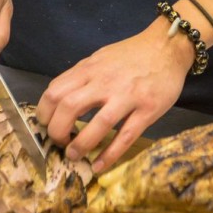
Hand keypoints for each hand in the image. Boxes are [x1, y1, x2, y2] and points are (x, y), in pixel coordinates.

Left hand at [35, 20, 194, 172]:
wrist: (167, 46)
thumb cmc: (132, 53)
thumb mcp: (101, 57)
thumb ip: (83, 76)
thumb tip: (61, 98)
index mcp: (90, 68)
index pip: (55, 91)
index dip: (44, 112)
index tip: (45, 125)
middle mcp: (105, 81)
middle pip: (69, 107)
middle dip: (57, 131)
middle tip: (59, 142)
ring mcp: (127, 96)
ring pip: (98, 124)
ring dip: (81, 145)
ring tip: (74, 156)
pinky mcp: (147, 109)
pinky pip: (125, 136)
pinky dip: (109, 154)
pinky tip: (99, 165)